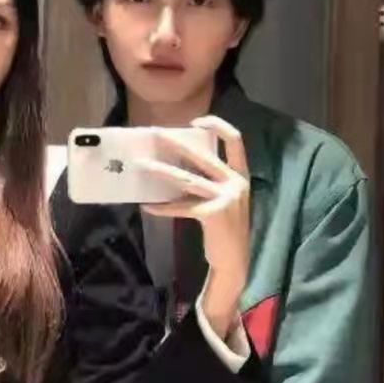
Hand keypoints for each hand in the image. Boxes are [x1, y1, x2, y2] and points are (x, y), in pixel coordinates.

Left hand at [140, 116, 250, 337]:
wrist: (234, 261)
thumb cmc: (226, 228)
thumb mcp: (227, 199)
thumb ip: (212, 181)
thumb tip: (178, 164)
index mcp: (241, 175)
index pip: (235, 141)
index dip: (217, 126)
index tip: (195, 122)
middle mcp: (236, 183)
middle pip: (203, 155)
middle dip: (177, 143)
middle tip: (156, 135)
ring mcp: (226, 198)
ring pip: (187, 179)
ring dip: (162, 171)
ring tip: (142, 166)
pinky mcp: (213, 215)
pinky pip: (181, 207)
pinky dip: (163, 207)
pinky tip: (148, 206)